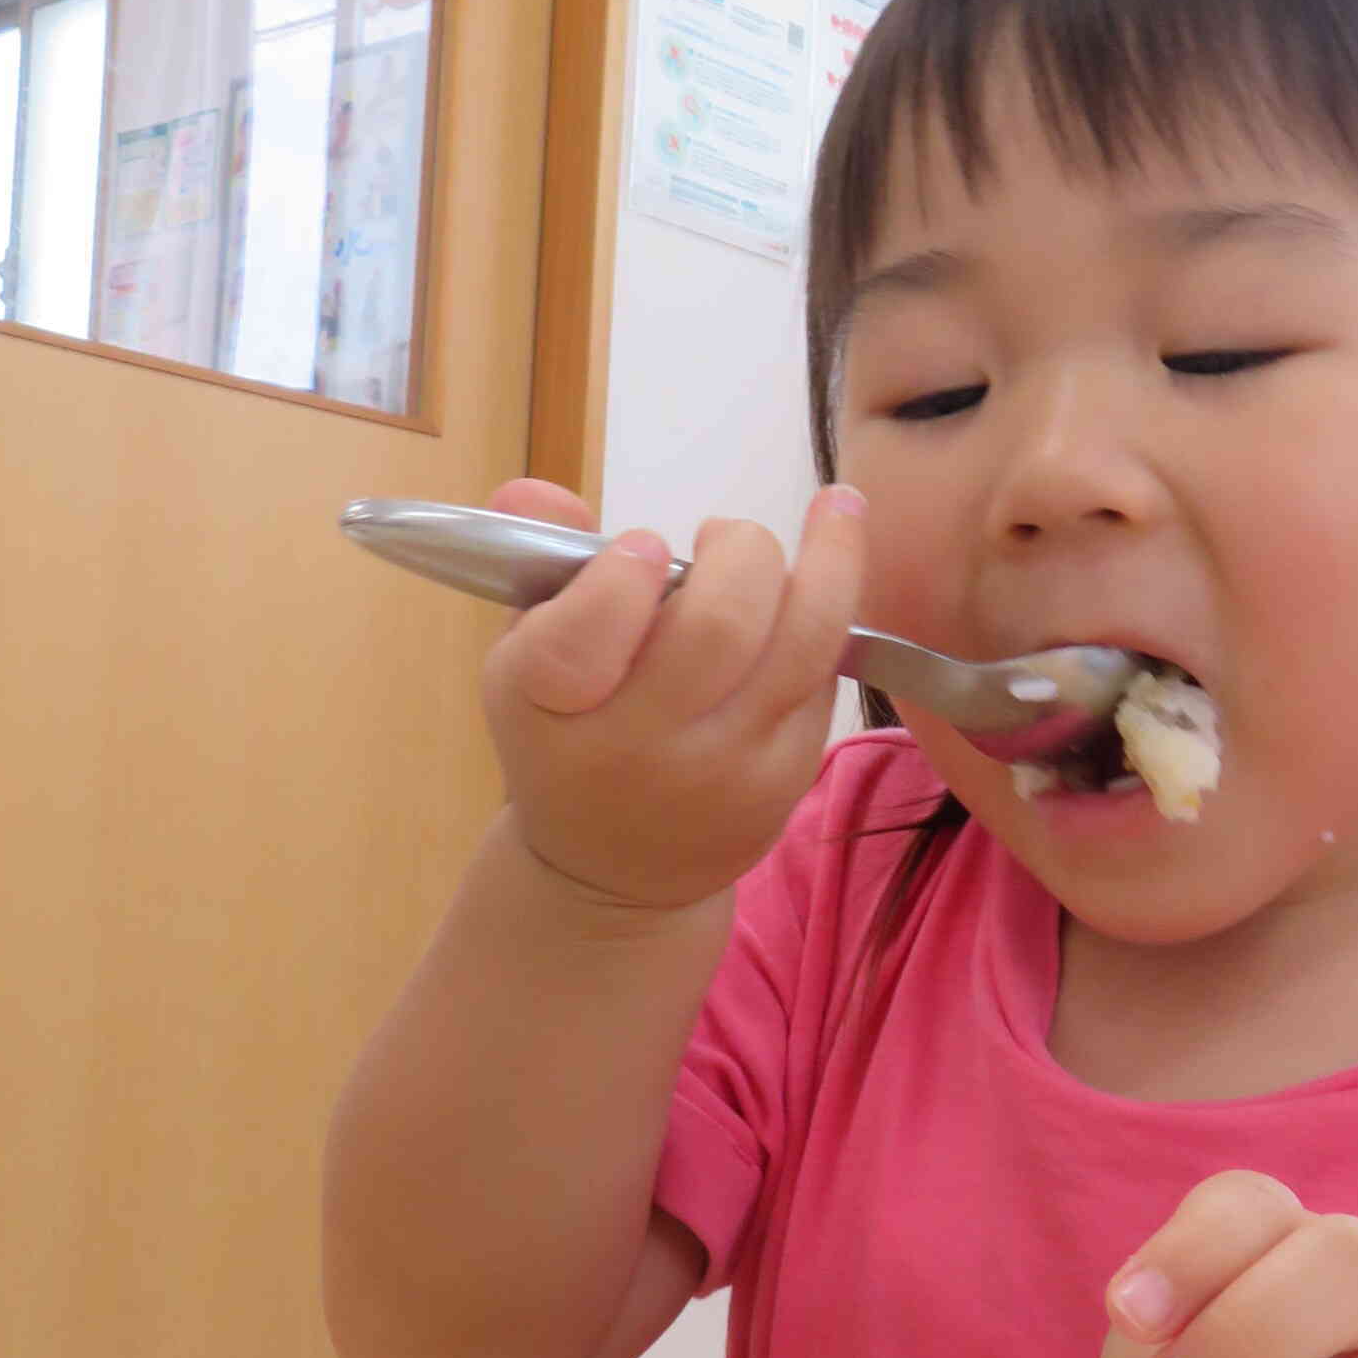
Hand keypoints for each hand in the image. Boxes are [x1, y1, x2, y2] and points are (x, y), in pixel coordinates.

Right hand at [478, 479, 862, 913]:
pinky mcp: (785, 781)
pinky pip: (824, 676)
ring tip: (835, 508)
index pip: (585, 634)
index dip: (622, 575)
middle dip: (740, 552)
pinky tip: (815, 588)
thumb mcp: (522, 656)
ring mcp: (722, 771)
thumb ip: (535, 561)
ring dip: (830, 561)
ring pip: (803, 645)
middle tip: (724, 537)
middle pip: (720, 626)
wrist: (613, 870)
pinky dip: (826, 620)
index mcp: (550, 706)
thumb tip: (534, 488)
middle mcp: (638, 748)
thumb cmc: (566, 736)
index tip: (641, 547)